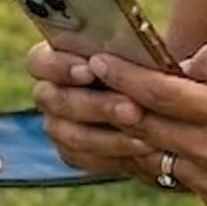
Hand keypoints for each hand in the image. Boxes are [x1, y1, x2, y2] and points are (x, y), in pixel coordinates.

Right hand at [27, 43, 165, 184]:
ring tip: (143, 134)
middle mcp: (52, 90)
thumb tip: (153, 54)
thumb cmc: (153, 66)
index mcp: (58, 56)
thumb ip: (131, 48)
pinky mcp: (75, 151)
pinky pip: (82, 157)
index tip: (90, 68)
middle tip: (131, 109)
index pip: (38, 61)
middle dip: (94, 104)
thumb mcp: (145, 51)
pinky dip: (112, 154)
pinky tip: (142, 149)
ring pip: (66, 134)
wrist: (169, 101)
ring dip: (105, 135)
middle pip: (52, 100)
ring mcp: (59, 123)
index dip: (58, 66)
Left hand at [69, 44, 206, 205]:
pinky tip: (143, 142)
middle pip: (145, 127)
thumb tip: (180, 64)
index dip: (123, 76)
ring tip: (102, 115)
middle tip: (84, 86)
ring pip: (152, 156)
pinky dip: (157, 157)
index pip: (160, 93)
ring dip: (127, 136)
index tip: (98, 62)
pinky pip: (173, 176)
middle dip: (112, 105)